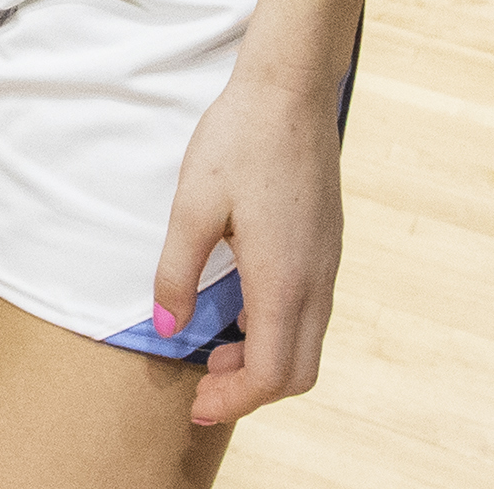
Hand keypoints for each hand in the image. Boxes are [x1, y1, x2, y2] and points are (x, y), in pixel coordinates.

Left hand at [153, 72, 345, 429]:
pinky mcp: (328, 247)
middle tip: (203, 384)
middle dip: (250, 390)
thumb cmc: (238, 141)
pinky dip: (278, 332)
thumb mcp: (191, 206)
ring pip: (308, 345)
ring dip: (264, 362)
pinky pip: (311, 314)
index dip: (233, 400)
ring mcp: (328, 265)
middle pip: (297, 374)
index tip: (197, 404)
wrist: (291, 89)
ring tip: (215, 348)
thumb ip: (176, 274)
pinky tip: (241, 310)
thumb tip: (166, 328)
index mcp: (283, 281)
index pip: (269, 375)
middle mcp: (316, 282)